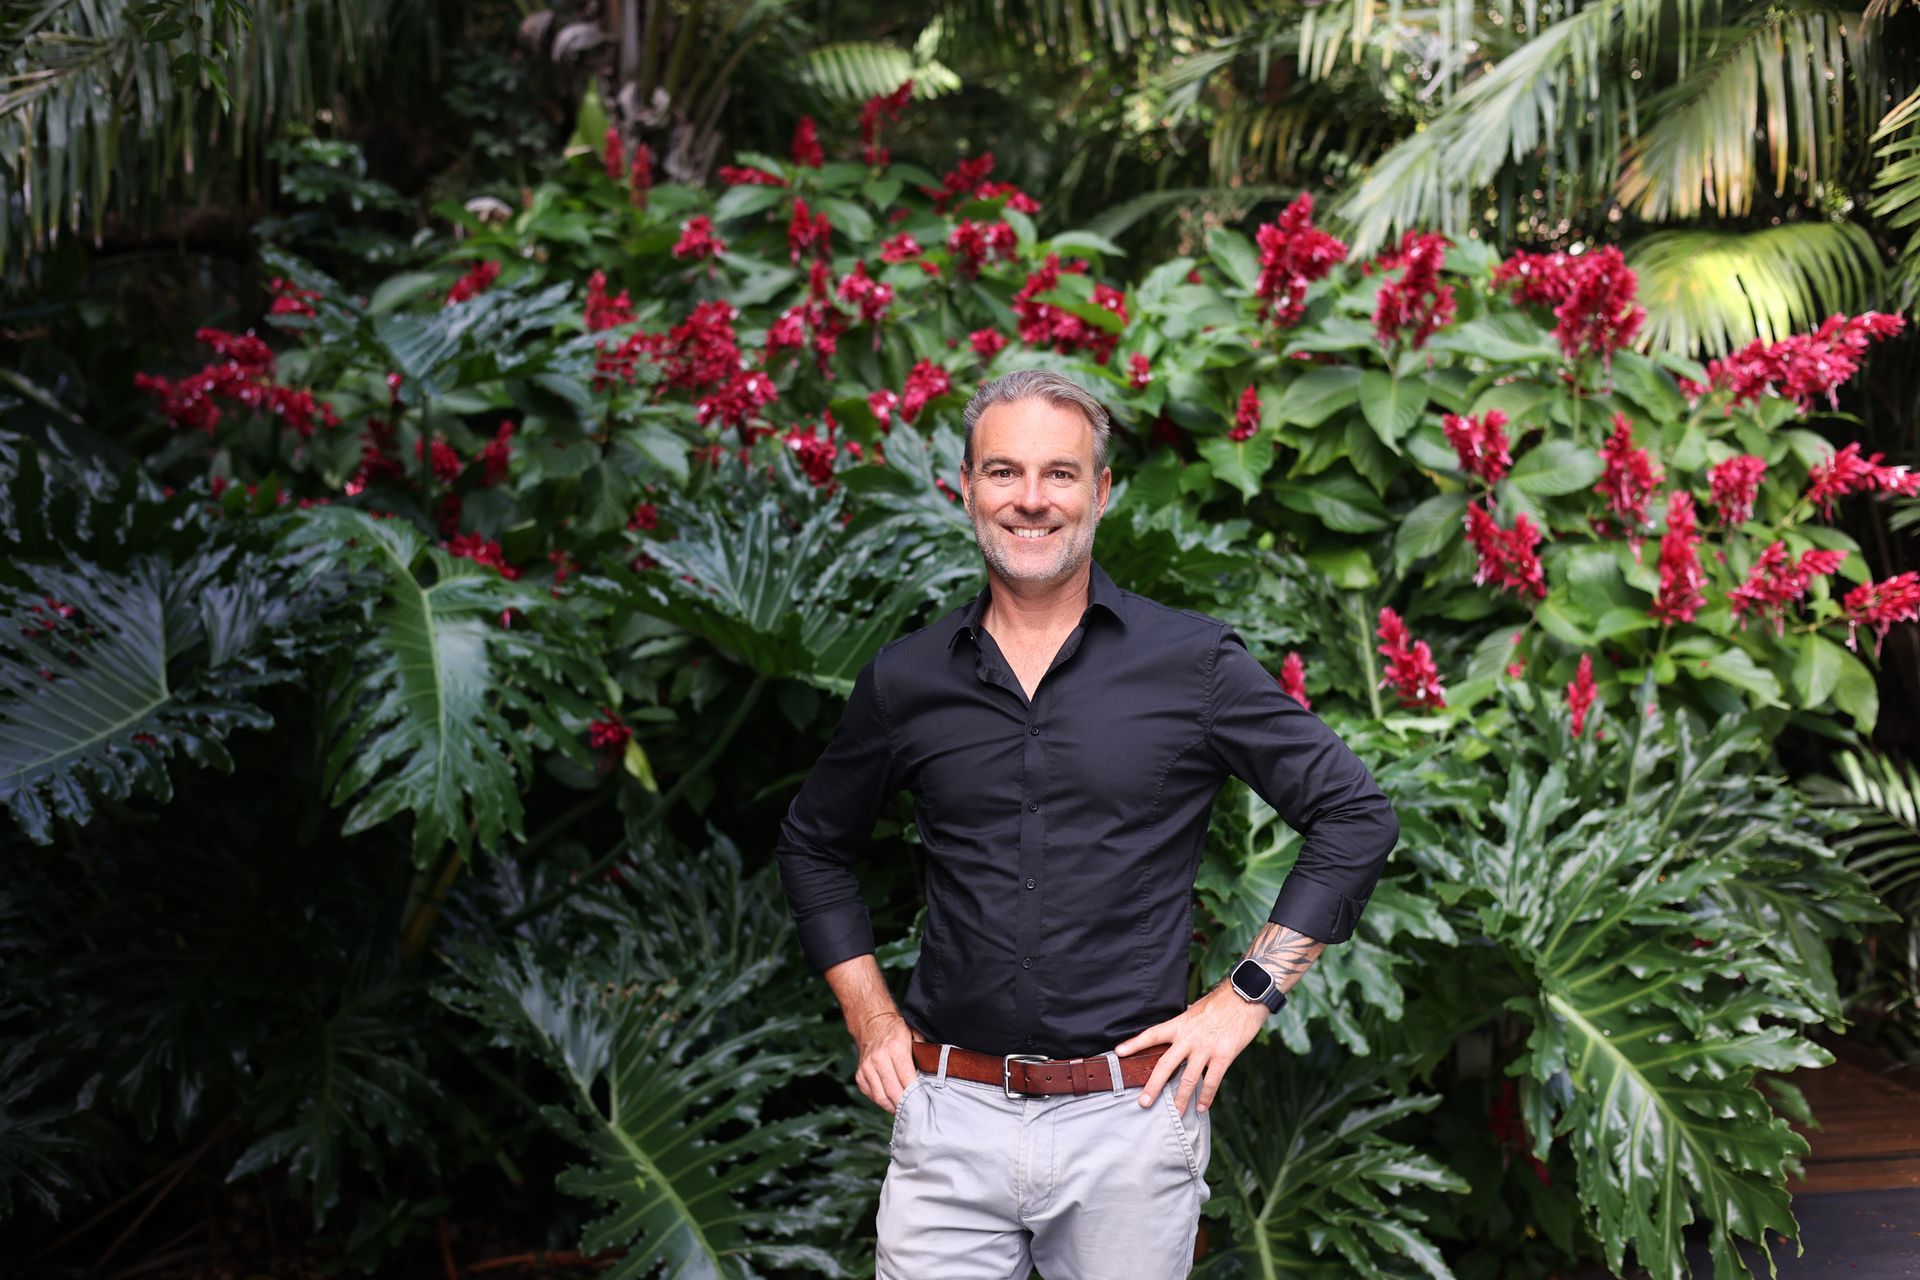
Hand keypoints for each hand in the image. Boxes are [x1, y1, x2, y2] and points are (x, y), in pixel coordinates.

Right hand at [851, 1010, 925, 1114]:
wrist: (872, 1024)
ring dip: (894, 1107)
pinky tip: (893, 1102)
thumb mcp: (915, 1035)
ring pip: (881, 1097)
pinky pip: (872, 1095)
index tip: (925, 1102)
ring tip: (906, 1111)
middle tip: (917, 1112)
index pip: (907, 1078)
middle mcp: (878, 1058)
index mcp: (895, 1047)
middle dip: (906, 1104)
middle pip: (893, 1091)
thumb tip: (936, 1073)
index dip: (916, 1093)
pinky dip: (883, 1102)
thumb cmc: (897, 1032)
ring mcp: (866, 1068)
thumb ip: (924, 1053)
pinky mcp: (859, 1075)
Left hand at [1112, 983, 1266, 1114]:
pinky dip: (1206, 1096)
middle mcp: (1189, 1038)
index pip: (1152, 1035)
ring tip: (1176, 1114)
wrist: (1244, 998)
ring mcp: (1206, 1049)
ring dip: (1181, 1099)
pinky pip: (1212, 1081)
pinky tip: (1201, 1107)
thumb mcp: (1196, 1010)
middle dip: (1153, 1086)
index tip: (1119, 1053)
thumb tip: (1179, 1030)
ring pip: (1188, 1079)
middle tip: (1143, 1102)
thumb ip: (1186, 1024)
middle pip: (1165, 1065)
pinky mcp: (1223, 1056)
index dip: (1134, 1044)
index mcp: (1180, 1025)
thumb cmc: (1221, 1003)